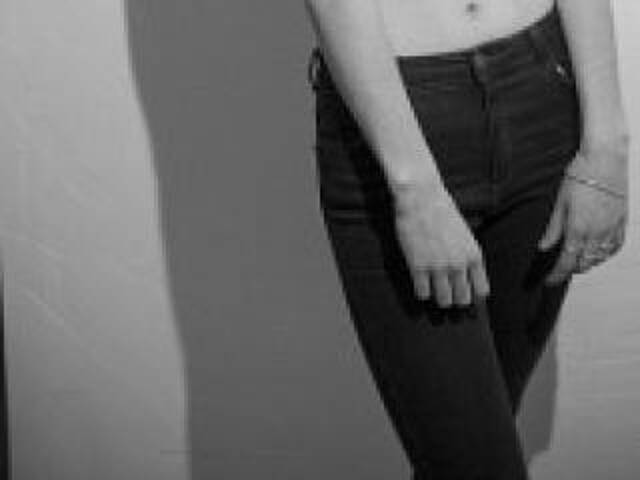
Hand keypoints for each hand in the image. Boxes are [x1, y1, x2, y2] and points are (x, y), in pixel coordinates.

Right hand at [394, 184, 489, 307]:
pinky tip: (420, 281)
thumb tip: (465, 273)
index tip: (464, 290)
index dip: (472, 293)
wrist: (420, 198)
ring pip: (443, 300)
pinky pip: (422, 294)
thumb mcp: (464, 234)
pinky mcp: (418, 267)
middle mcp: (459, 265)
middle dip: (455, 298)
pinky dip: (422, 291)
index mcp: (474, 256)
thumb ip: (467, 255)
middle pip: (463, 299)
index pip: (481, 290)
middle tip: (447, 292)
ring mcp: (438, 268)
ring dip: (439, 297)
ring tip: (433, 289)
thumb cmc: (442, 210)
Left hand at [538, 141, 628, 284]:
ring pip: (600, 257)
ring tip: (576, 263)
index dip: (557, 274)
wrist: (605, 158)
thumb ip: (553, 228)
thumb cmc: (580, 175)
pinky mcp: (622, 221)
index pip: (566, 261)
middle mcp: (598, 232)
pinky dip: (605, 254)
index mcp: (579, 228)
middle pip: (584, 263)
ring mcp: (612, 227)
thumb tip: (544, 247)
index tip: (549, 281)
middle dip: (571, 270)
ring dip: (588, 264)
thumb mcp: (560, 202)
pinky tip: (598, 253)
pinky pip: (615, 246)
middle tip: (559, 271)